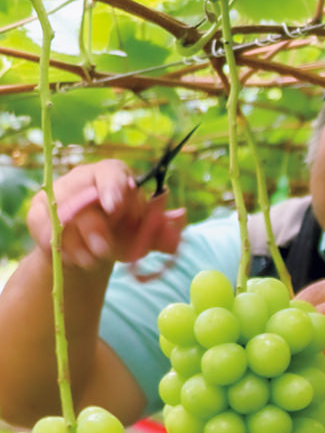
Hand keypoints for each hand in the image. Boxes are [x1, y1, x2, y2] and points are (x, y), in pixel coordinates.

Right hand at [27, 160, 186, 271]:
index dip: (114, 187)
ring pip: (64, 218)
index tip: (116, 206)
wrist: (91, 252)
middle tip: (105, 250)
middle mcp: (83, 180)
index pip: (111, 172)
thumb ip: (162, 230)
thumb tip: (180, 217)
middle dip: (96, 228)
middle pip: (85, 197)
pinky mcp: (37, 215)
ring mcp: (57, 195)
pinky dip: (63, 251)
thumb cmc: (122, 235)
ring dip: (81, 245)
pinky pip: (46, 233)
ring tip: (94, 261)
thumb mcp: (143, 235)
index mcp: (113, 176)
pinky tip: (76, 260)